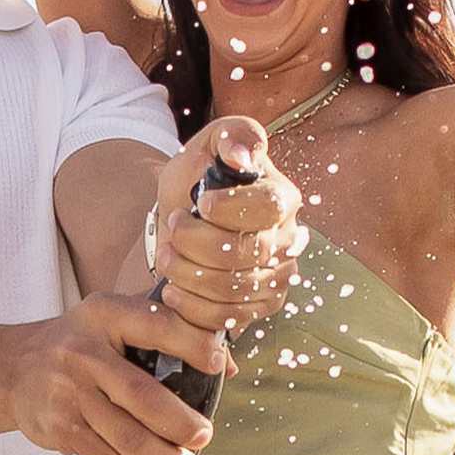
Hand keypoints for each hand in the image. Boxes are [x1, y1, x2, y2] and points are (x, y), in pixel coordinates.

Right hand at [9, 293, 223, 454]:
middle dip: (179, 423)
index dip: (190, 344)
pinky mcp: (61, 427)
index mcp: (106, 315)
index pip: (155, 325)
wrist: (15, 368)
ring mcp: (69, 392)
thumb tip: (228, 365)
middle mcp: (84, 352)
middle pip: (141, 394)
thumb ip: (168, 330)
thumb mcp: (115, 319)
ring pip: (125, 435)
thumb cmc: (81, 342)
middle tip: (204, 437)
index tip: (218, 364)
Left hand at [153, 117, 305, 333]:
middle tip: (173, 227)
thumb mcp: (209, 143)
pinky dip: (193, 307)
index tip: (200, 203)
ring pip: (236, 289)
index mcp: (282, 197)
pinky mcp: (259, 306)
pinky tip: (173, 289)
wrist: (183, 214)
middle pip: (248, 252)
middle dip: (198, 243)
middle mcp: (288, 239)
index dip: (231, 208)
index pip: (269, 207)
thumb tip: (243, 156)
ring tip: (167, 254)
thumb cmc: (199, 176)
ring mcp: (277, 277)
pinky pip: (229, 318)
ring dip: (189, 274)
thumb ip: (232, 135)